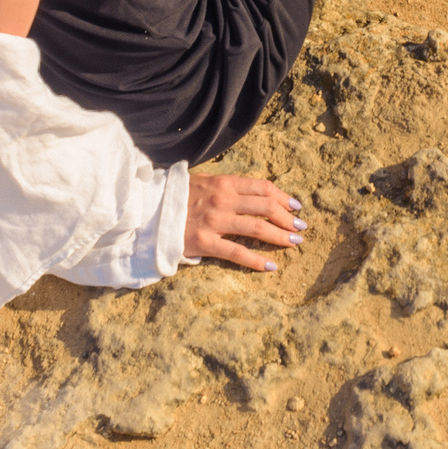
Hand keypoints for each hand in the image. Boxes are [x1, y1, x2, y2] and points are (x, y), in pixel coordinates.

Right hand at [183, 172, 304, 271]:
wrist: (146, 211)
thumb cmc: (175, 196)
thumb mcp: (203, 182)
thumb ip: (226, 186)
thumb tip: (252, 193)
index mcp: (224, 183)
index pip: (263, 188)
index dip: (283, 197)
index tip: (295, 206)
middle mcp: (223, 200)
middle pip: (266, 207)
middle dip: (287, 217)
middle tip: (301, 227)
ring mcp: (214, 221)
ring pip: (257, 228)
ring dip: (280, 236)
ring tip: (294, 243)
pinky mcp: (204, 243)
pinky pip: (237, 252)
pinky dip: (257, 260)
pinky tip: (271, 266)